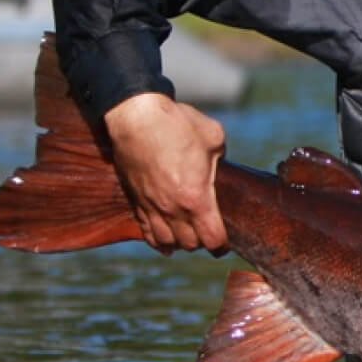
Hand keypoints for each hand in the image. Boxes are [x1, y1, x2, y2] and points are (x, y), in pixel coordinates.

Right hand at [103, 92, 228, 253]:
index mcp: (196, 198)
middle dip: (202, 242)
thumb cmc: (178, 125)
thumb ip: (220, 159)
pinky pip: (145, 230)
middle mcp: (172, 208)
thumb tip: (221, 166)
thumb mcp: (214, 138)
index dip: (222, 245)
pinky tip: (165, 241)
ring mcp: (151, 205)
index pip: (212, 239)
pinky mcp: (135, 199)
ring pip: (167, 241)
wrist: (136, 116)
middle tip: (208, 232)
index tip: (226, 242)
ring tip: (188, 235)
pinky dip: (157, 239)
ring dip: (180, 242)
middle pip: (190, 244)